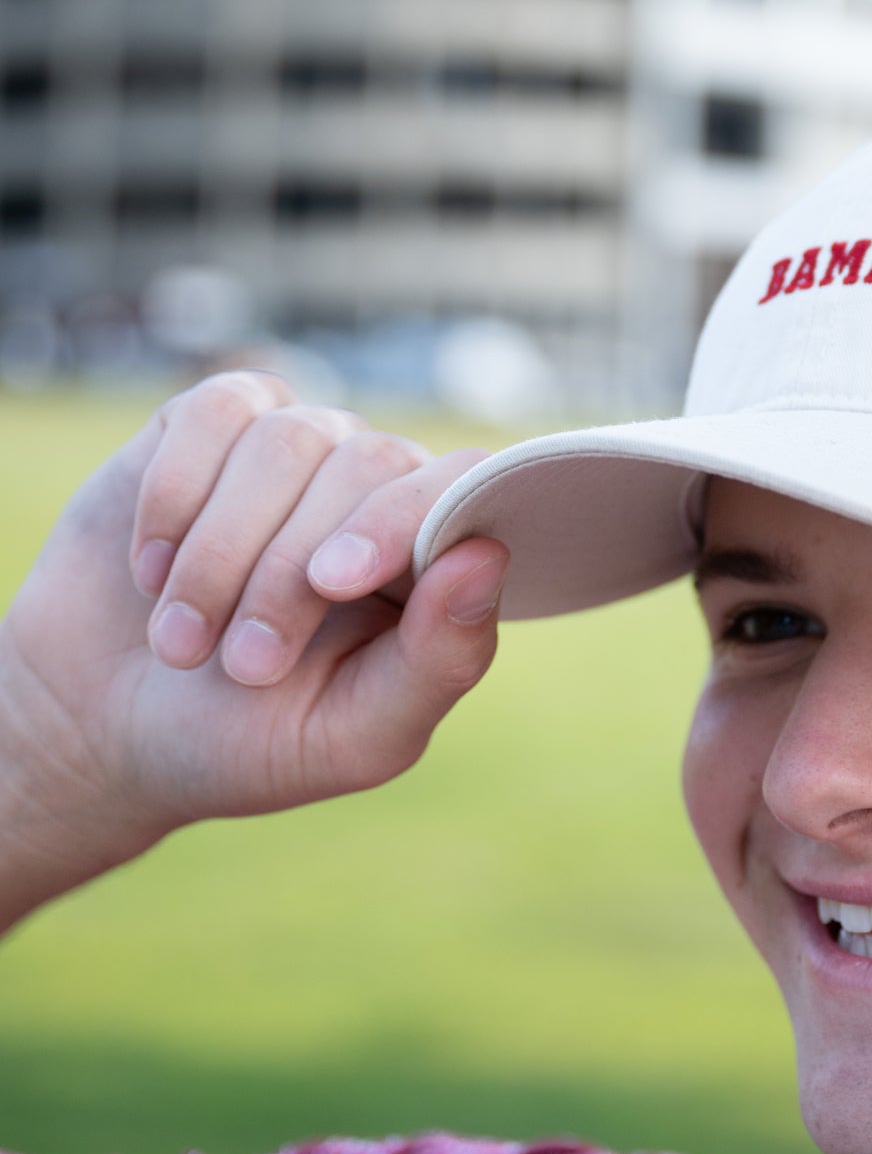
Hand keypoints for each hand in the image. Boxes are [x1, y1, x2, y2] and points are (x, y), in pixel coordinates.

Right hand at [0, 371, 506, 921]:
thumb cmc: (246, 740)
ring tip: (181, 644)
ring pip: (285, 440)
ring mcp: (299, 446)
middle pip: (366, 467)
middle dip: (287, 574)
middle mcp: (376, 486)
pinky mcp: (213, 421)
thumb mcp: (352, 738)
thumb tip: (487, 554)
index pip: (463, 487)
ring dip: (219, 554)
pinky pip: (215, 412)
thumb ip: (440, 661)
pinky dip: (174, 497)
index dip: (401, 520)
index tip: (334, 582)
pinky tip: (150, 571)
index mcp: (432, 558)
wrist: (102, 729)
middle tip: (243, 668)